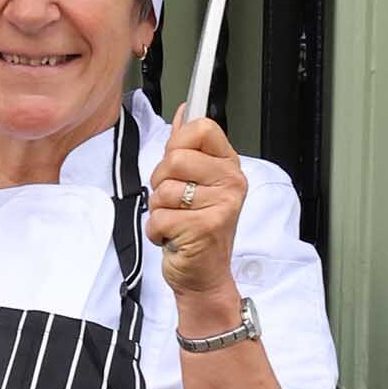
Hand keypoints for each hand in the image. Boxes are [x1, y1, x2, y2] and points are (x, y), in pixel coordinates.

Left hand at [148, 111, 249, 311]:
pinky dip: (157, 231)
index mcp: (229, 166)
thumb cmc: (196, 230)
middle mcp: (231, 182)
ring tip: (176, 222)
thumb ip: (188, 147)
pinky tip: (173, 237)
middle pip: (175, 157)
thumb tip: (184, 112)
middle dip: (161, 182)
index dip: (178, 143)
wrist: (203, 276)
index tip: (178, 165)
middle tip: (175, 202)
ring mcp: (221, 205)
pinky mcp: (204, 227)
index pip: (201, 128)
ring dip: (159, 210)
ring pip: (163, 189)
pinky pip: (159, 216)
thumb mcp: (196, 183)